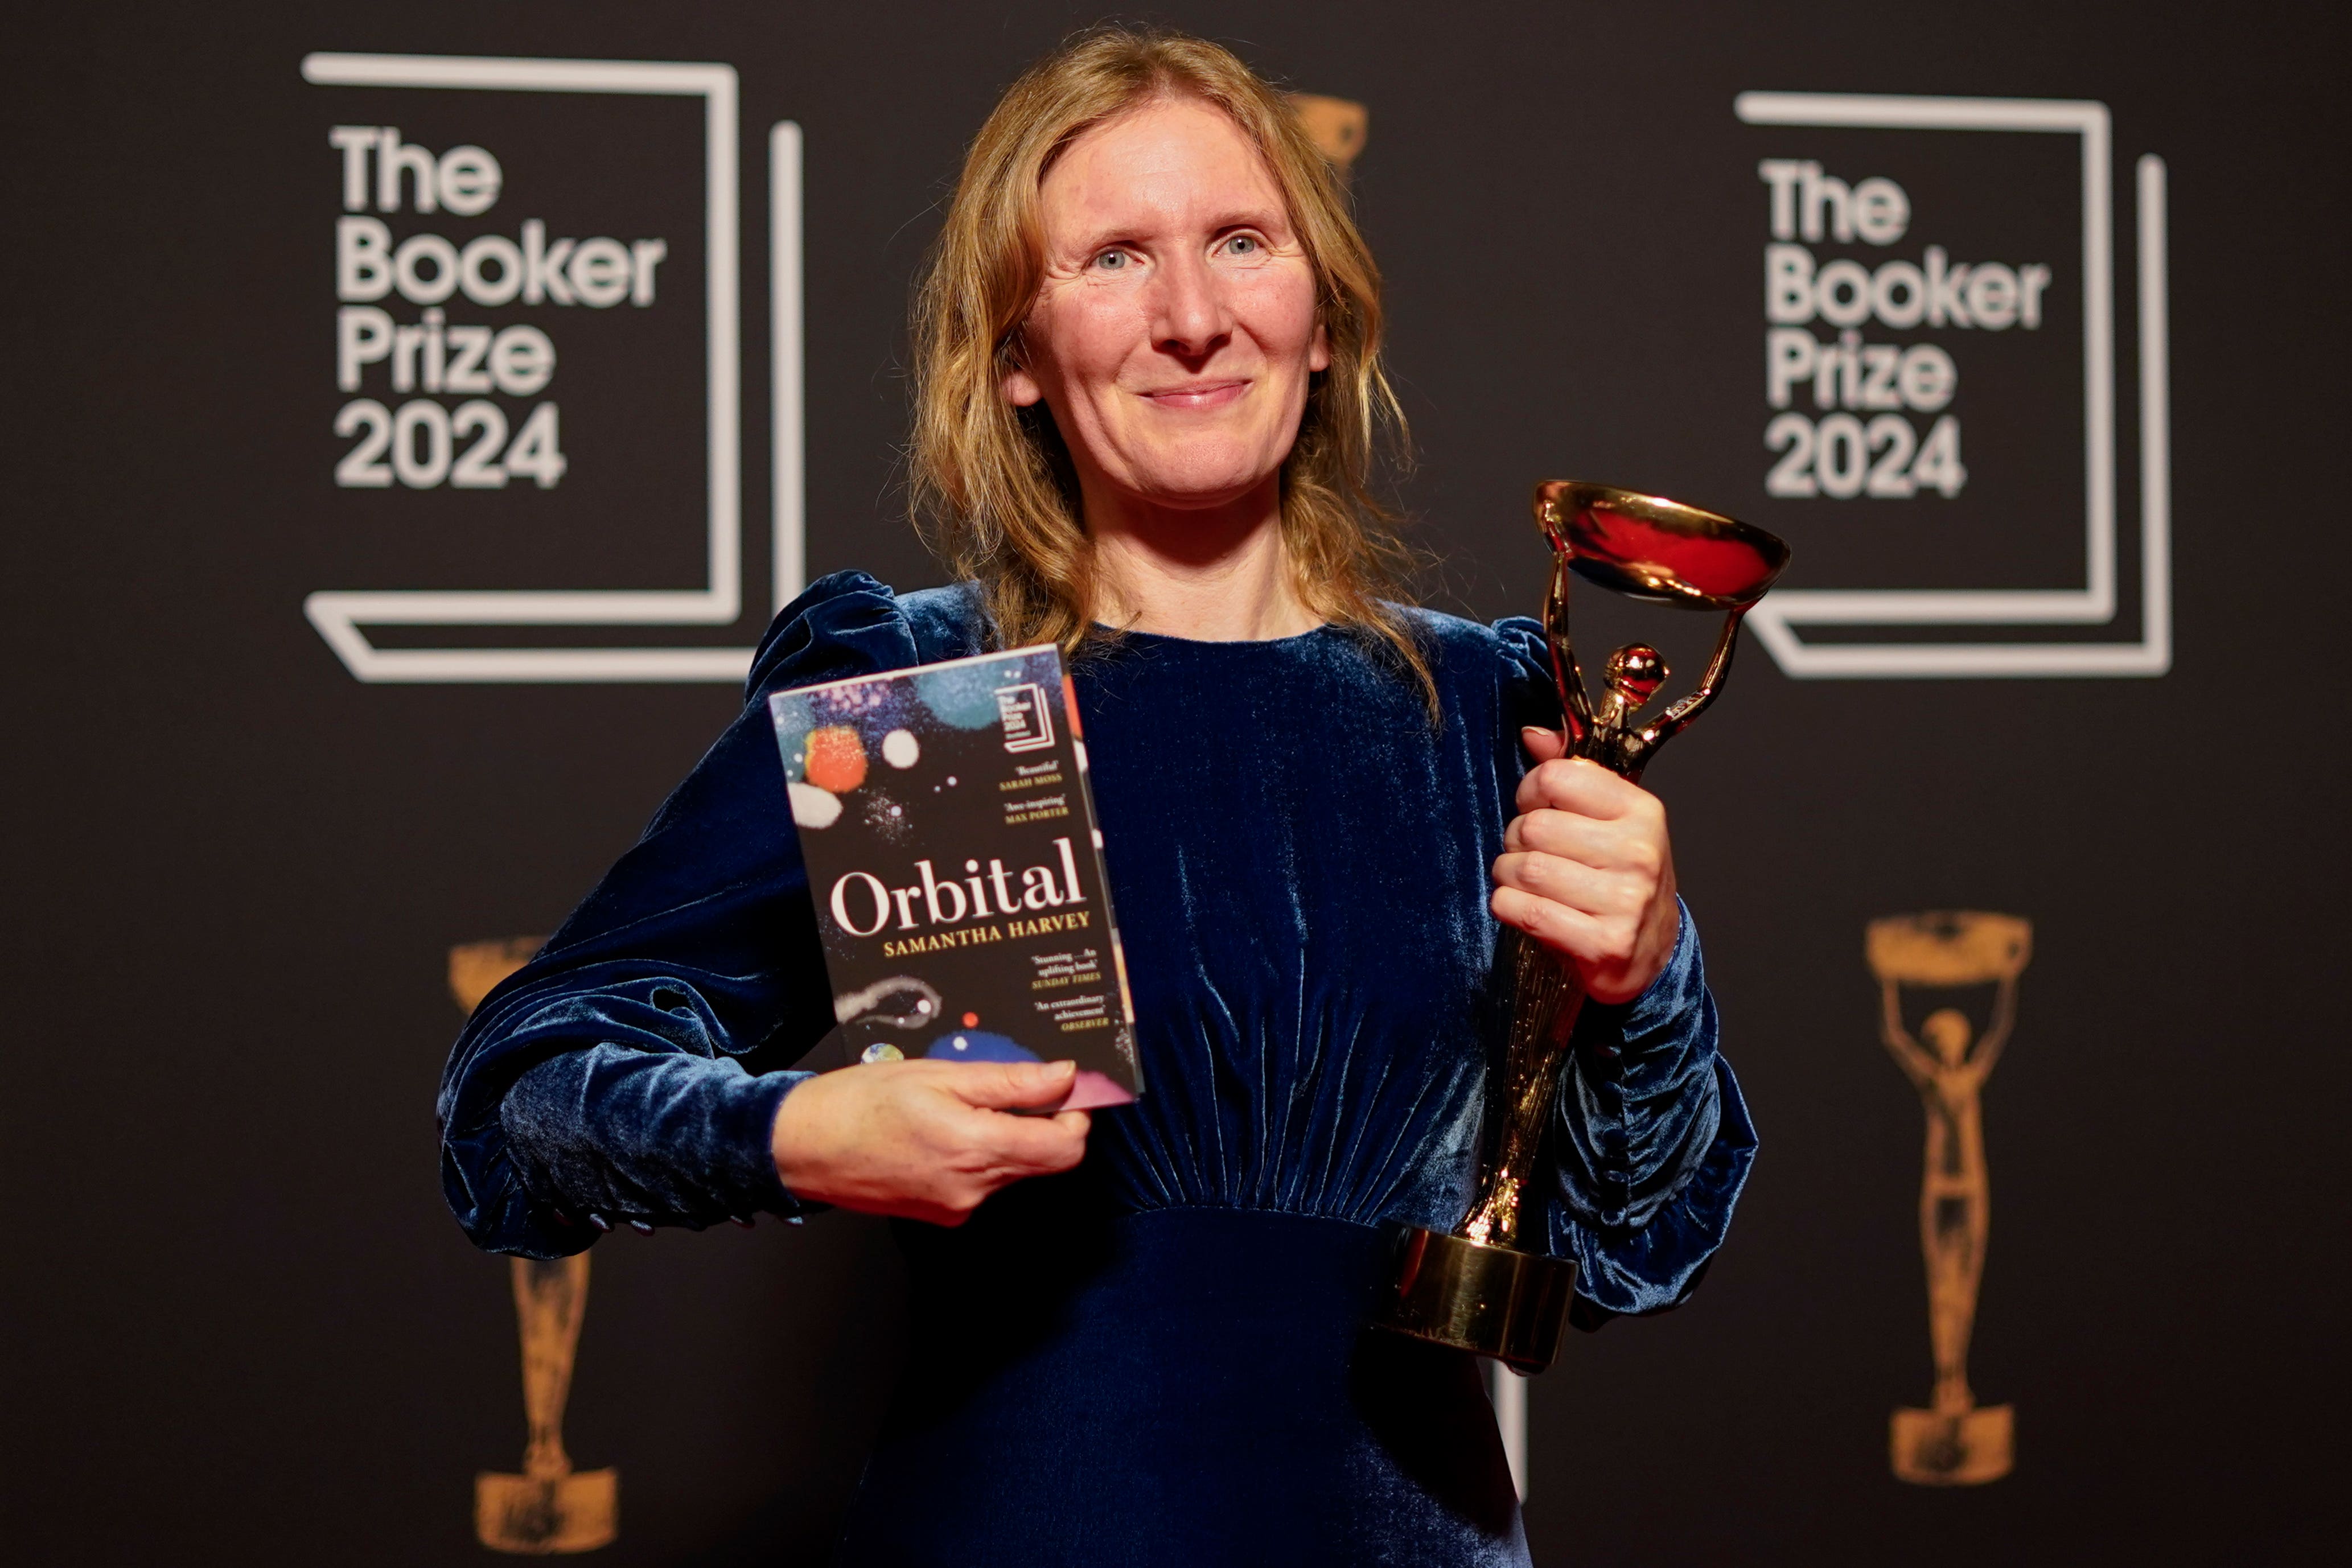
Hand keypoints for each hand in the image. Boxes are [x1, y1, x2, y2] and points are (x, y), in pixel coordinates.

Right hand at [769, 1058, 1091, 1226]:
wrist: (801, 1147)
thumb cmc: (861, 1103)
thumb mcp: (940, 1075)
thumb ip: (1010, 1081)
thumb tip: (1064, 1077)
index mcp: (977, 1149)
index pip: (1064, 1149)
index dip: (1076, 1116)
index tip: (1067, 1089)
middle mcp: (974, 1190)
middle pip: (1041, 1161)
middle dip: (1040, 1123)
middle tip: (1013, 1085)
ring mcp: (956, 1208)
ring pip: (1011, 1170)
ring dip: (1004, 1137)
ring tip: (960, 1105)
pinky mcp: (941, 1215)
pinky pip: (981, 1184)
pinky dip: (977, 1157)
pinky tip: (941, 1132)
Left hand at [1490, 728, 1681, 1004]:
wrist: (1652, 953)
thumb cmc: (1621, 879)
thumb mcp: (1610, 820)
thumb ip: (1571, 774)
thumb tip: (1533, 735)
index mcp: (1641, 811)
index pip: (1556, 777)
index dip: (1531, 792)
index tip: (1535, 808)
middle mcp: (1639, 853)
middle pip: (1533, 828)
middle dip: (1515, 842)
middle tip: (1528, 855)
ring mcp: (1625, 901)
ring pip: (1525, 870)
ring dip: (1508, 877)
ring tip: (1524, 883)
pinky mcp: (1604, 944)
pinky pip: (1526, 911)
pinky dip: (1509, 908)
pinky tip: (1521, 908)